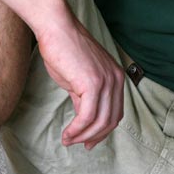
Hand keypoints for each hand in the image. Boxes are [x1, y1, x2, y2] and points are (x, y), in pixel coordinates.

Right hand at [37, 15, 124, 149]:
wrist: (57, 28)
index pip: (116, 112)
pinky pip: (87, 116)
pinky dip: (77, 130)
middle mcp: (116, 79)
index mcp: (116, 77)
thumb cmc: (64, 50)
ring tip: (68, 140)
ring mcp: (106, 81)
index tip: (89, 142)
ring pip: (100, 121)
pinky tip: (67, 133)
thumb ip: (86, 97)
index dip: (103, 131)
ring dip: (82, 136)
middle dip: (93, 137)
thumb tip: (84, 120)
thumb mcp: (80, 78)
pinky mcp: (93, 83)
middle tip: (76, 144)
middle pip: (111, 120)